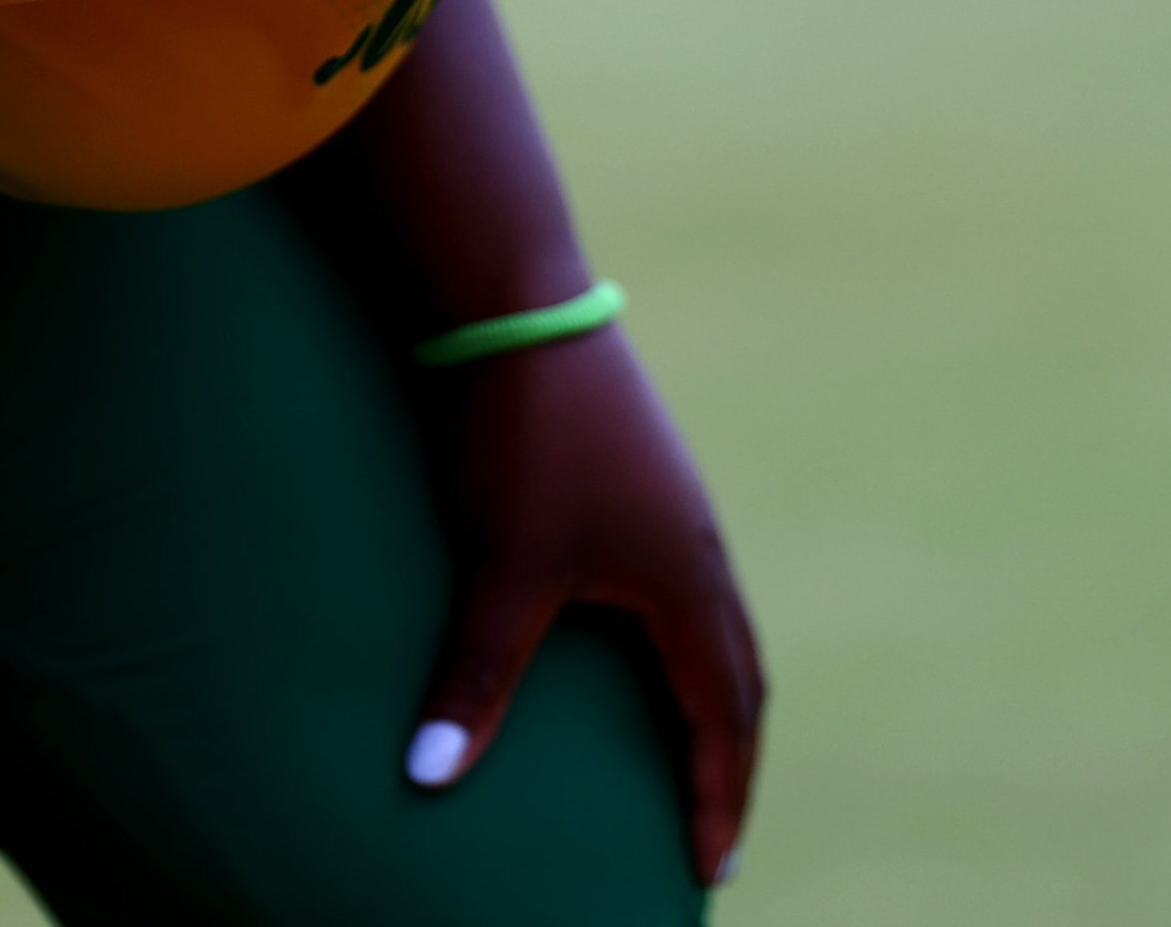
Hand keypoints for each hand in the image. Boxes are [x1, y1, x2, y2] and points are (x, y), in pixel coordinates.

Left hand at [405, 320, 763, 888]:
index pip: (721, 719)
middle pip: (739, 677)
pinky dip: (684, 637)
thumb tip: (430, 778)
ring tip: (688, 748)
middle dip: (730, 759)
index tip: (711, 868)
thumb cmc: (519, 438)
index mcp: (687, 585)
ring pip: (718, 624)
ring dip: (713, 694)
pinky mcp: (647, 474)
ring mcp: (680, 507)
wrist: (518, 302)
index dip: (718, 797)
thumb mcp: (498, 566)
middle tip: (711, 826)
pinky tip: (640, 638)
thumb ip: (472, 676)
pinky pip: (689, 581)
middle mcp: (701, 550)